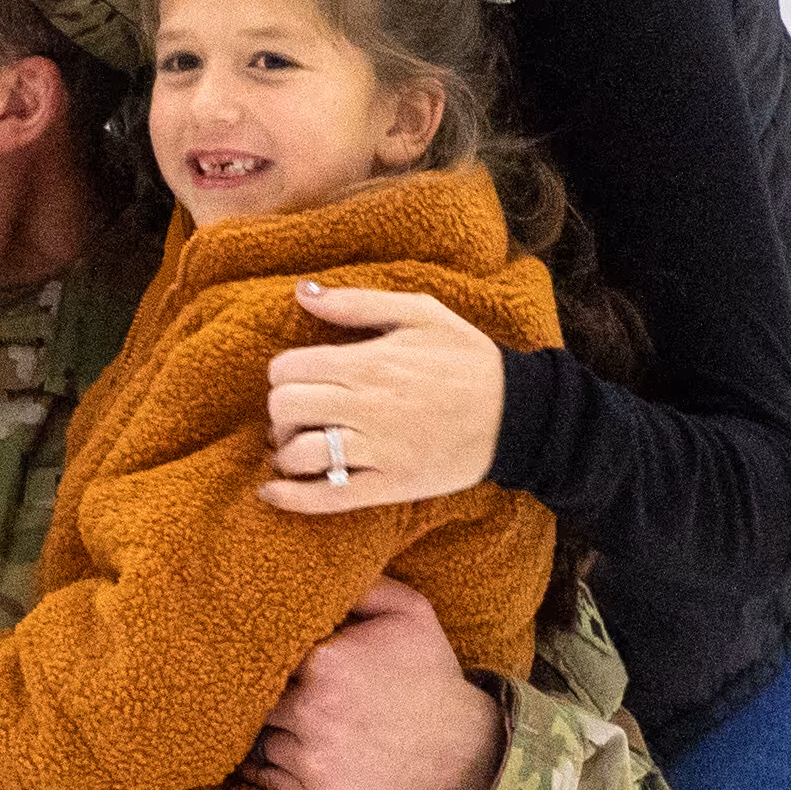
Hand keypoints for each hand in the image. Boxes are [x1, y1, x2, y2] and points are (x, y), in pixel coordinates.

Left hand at [244, 578, 504, 789]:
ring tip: (294, 722)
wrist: (462, 757)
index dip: (266, 653)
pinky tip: (289, 751)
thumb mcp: (410, 614)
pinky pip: (265, 778)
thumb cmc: (431, 678)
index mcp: (325, 662)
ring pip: (258, 737)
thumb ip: (361, 586)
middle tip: (276, 689)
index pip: (265, 652)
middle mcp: (311, 712)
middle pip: (255, 696)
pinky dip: (268, 766)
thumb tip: (313, 575)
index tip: (270, 654)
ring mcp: (312, 759)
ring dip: (269, 730)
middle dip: (264, 692)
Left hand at [260, 283, 508, 511]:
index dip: (282, 373)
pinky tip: (273, 492)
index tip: (298, 377)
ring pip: (300, 454)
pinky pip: (327, 497)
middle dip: (281, 409)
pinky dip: (291, 497)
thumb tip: (301, 292)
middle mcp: (368, 407)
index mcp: (370, 362)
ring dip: (286, 451)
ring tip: (298, 446)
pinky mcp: (389, 485)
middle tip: (297, 412)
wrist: (517, 413)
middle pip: (285, 408)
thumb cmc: (467, 359)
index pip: (288, 368)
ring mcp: (378, 450)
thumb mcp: (420, 314)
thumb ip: (357, 303)